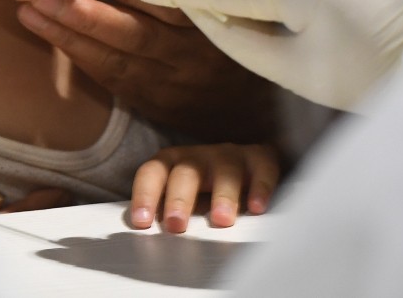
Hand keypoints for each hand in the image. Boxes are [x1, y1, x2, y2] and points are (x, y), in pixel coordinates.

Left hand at [18, 0, 275, 141]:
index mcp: (210, 17)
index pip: (167, 1)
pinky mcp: (154, 104)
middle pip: (133, 35)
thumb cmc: (236, 18)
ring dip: (70, 38)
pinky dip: (82, 61)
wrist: (256, 102)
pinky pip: (113, 82)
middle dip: (84, 14)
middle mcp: (189, 55)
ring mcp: (170, 84)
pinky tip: (52, 38)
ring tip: (31, 13)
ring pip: (115, 62)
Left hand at [129, 144, 278, 232]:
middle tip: (176, 225)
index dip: (145, 195)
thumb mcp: (184, 200)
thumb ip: (169, 215)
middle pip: (185, 173)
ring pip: (224, 170)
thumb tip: (153, 246)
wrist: (247, 167)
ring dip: (222, 195)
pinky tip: (257, 208)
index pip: (152, 174)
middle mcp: (198, 158)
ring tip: (221, 220)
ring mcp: (228, 156)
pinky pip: (261, 169)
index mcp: (172, 164)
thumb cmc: (206, 190)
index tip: (141, 222)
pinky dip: (260, 187)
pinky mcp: (259, 159)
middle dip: (179, 199)